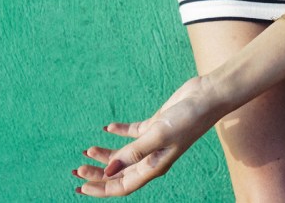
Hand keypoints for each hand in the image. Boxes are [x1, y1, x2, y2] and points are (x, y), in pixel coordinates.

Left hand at [74, 76, 222, 196]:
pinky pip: (132, 134)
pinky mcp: (155, 125)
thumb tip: (109, 170)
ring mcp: (154, 141)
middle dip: (98, 173)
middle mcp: (153, 157)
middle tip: (77, 168)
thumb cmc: (187, 119)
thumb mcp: (157, 135)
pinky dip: (119, 132)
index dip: (101, 189)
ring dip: (106, 154)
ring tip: (87, 150)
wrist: (207, 97)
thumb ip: (133, 153)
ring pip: (124, 155)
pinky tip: (107, 128)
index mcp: (154, 166)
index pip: (122, 186)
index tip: (81, 186)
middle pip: (120, 173)